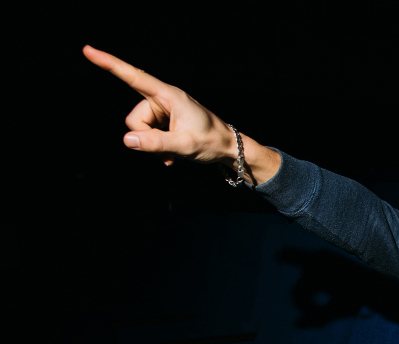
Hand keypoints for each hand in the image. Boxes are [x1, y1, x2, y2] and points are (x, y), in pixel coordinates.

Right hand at [82, 45, 280, 180]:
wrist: (229, 149)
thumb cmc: (211, 142)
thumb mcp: (184, 145)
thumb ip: (155, 143)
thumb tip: (127, 140)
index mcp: (168, 96)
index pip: (134, 77)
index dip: (109, 64)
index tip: (88, 50)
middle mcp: (163, 100)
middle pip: (135, 118)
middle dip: (145, 137)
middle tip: (170, 148)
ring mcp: (164, 112)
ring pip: (140, 130)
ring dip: (153, 145)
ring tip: (175, 152)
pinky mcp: (165, 122)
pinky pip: (148, 136)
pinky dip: (158, 148)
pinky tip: (173, 156)